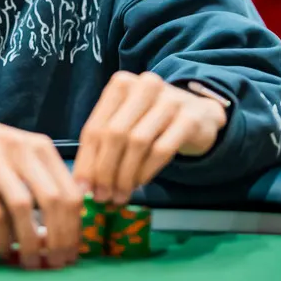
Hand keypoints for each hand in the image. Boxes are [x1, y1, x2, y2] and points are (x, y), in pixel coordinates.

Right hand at [0, 104, 81, 269]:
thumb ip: (39, 176)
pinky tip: (4, 249)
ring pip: (23, 207)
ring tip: (30, 261)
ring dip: (30, 242)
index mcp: (38, 146)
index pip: (70, 190)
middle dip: (58, 238)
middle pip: (53, 200)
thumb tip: (61, 220)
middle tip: (55, 262)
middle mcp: (20, 149)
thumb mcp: (15, 150)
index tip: (71, 249)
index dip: (74, 226)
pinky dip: (2, 237)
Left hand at [73, 72, 227, 205]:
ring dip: (125, 175)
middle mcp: (144, 86)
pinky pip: (161, 150)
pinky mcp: (190, 118)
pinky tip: (140, 183)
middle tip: (102, 196)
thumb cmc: (152, 120)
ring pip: (137, 143)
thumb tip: (82, 183)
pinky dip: (146, 171)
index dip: (86, 160)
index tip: (81, 188)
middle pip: (115, 134)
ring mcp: (170, 100)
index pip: (95, 126)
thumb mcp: (126, 122)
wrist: (199, 113)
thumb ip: (104, 145)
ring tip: (120, 194)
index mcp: (121, 84)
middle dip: (105, 170)